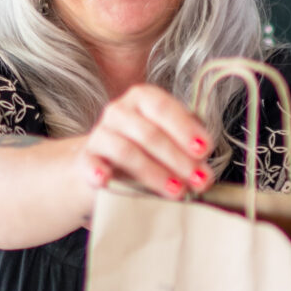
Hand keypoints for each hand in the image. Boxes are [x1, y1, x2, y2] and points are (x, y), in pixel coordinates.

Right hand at [79, 84, 216, 201]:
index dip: (185, 129)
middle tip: (198, 180)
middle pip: (149, 133)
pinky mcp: (86, 159)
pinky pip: (91, 164)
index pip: (163, 108)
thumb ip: (188, 149)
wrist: (102, 164)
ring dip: (154, 173)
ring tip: (176, 191)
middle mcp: (119, 111)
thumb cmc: (144, 150)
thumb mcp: (168, 141)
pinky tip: (105, 181)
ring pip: (127, 151)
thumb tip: (204, 172)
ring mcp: (100, 134)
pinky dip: (98, 171)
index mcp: (142, 99)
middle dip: (178, 158)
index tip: (204, 150)